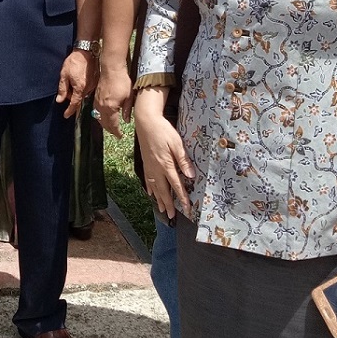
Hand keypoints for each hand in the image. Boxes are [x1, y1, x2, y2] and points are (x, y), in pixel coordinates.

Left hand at [56, 49, 98, 119]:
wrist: (86, 52)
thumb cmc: (74, 62)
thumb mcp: (64, 75)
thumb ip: (62, 89)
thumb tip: (60, 100)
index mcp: (80, 88)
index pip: (74, 104)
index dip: (69, 111)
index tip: (65, 116)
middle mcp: (88, 89)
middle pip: (79, 99)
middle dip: (71, 98)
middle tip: (65, 90)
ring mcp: (93, 85)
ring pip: (83, 94)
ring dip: (76, 92)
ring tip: (71, 82)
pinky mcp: (96, 81)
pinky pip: (87, 89)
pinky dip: (81, 88)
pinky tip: (78, 80)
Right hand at [94, 63, 131, 135]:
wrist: (111, 68)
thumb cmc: (121, 81)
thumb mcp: (128, 97)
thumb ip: (127, 110)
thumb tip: (126, 120)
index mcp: (110, 108)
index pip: (113, 125)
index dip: (117, 132)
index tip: (120, 136)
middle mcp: (101, 107)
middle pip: (104, 123)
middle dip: (110, 130)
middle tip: (116, 134)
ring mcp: (97, 102)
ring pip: (99, 118)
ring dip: (105, 124)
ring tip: (111, 127)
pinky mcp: (96, 97)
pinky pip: (96, 111)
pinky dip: (100, 116)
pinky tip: (105, 116)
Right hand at [132, 90, 191, 218]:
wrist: (146, 122)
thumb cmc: (163, 131)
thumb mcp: (177, 143)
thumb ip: (183, 160)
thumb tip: (191, 176)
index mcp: (166, 164)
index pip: (176, 185)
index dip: (181, 197)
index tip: (186, 208)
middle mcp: (156, 168)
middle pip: (163, 190)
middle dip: (168, 204)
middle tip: (171, 216)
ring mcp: (149, 166)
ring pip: (154, 187)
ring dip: (159, 199)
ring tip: (162, 209)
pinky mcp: (145, 162)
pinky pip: (147, 179)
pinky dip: (149, 188)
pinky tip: (150, 193)